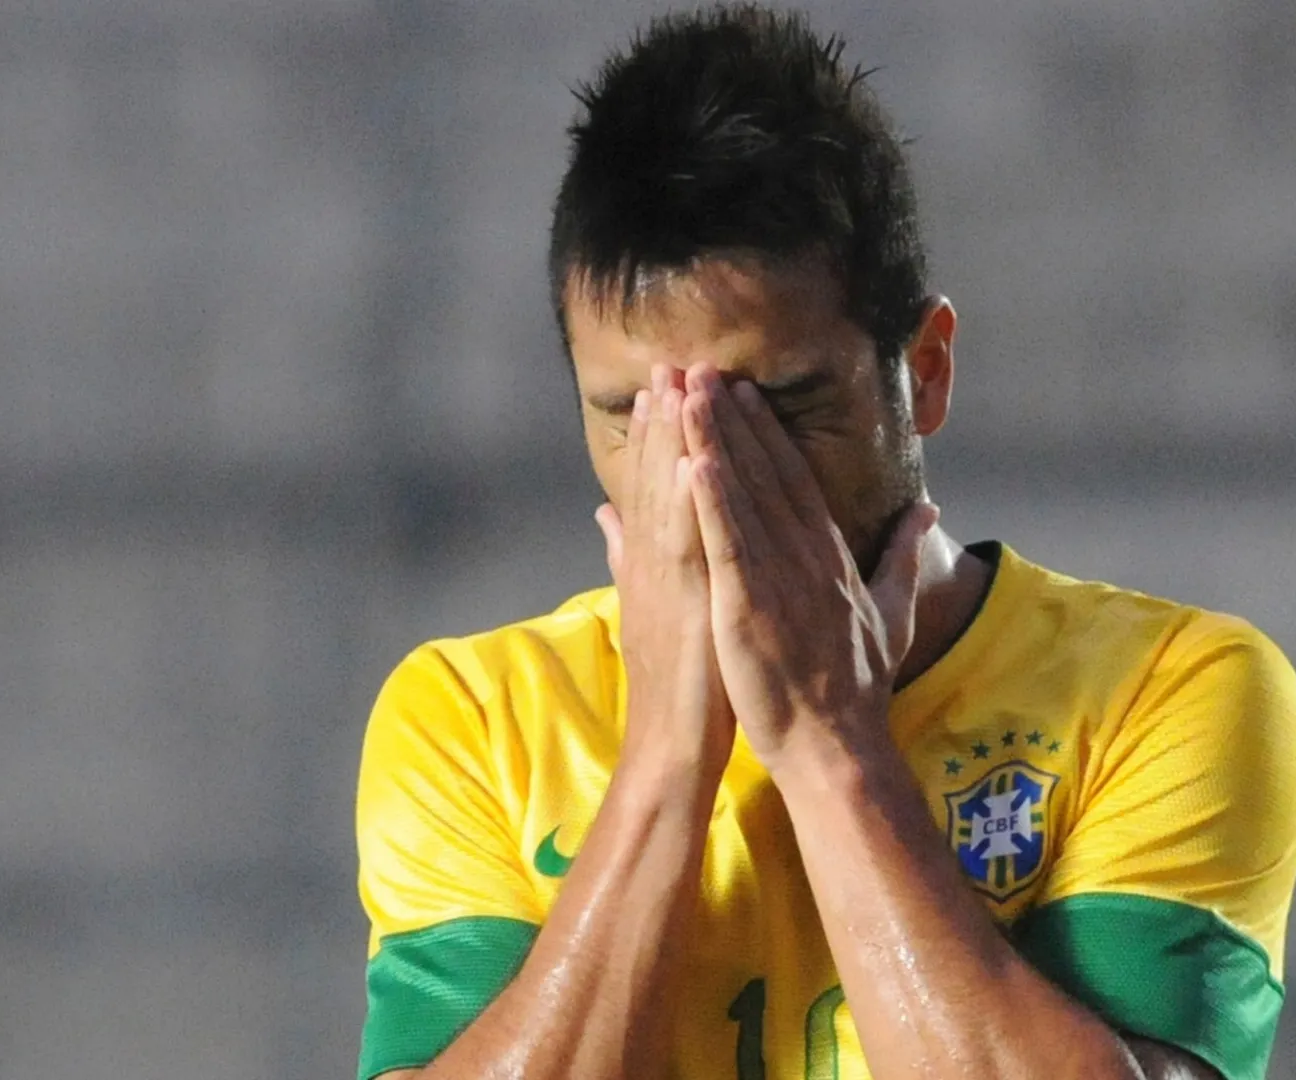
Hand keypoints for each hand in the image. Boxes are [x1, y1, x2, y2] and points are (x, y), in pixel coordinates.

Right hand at [594, 365, 735, 787]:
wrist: (671, 747)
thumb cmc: (676, 685)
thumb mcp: (650, 611)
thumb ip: (629, 558)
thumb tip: (606, 513)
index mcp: (653, 565)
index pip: (654, 488)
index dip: (657, 436)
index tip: (664, 383)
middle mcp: (653, 566)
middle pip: (655, 482)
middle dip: (662, 422)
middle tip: (668, 362)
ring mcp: (666, 586)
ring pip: (664, 502)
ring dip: (668, 446)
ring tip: (674, 390)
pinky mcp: (685, 609)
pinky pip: (685, 548)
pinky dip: (684, 505)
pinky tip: (689, 463)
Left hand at [676, 365, 938, 771]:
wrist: (839, 743)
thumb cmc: (859, 685)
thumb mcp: (892, 610)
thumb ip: (902, 554)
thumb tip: (930, 508)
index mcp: (829, 554)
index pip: (795, 478)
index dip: (766, 432)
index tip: (743, 393)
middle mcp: (806, 556)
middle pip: (766, 473)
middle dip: (734, 419)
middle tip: (705, 369)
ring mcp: (778, 579)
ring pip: (742, 497)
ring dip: (715, 442)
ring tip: (689, 393)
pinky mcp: (750, 607)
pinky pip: (728, 544)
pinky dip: (711, 501)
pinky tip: (693, 461)